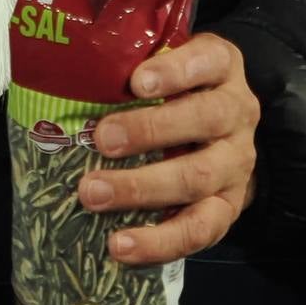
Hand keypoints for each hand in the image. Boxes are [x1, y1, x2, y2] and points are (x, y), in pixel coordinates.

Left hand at [73, 32, 259, 266]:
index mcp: (223, 68)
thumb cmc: (178, 92)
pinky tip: (120, 244)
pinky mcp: (227, 208)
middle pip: (205, 119)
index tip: (136, 82)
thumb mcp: (167, 67)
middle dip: (150, 130)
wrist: (224, 136)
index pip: (210, 60)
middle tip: (102, 139)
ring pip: (198, 177)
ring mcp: (236, 164)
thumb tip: (68, 72)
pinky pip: (198, 229)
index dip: (175, 71)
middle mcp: (237, 114)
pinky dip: (158, 241)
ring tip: (94, 195)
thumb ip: (133, 65)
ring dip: (141, 188)